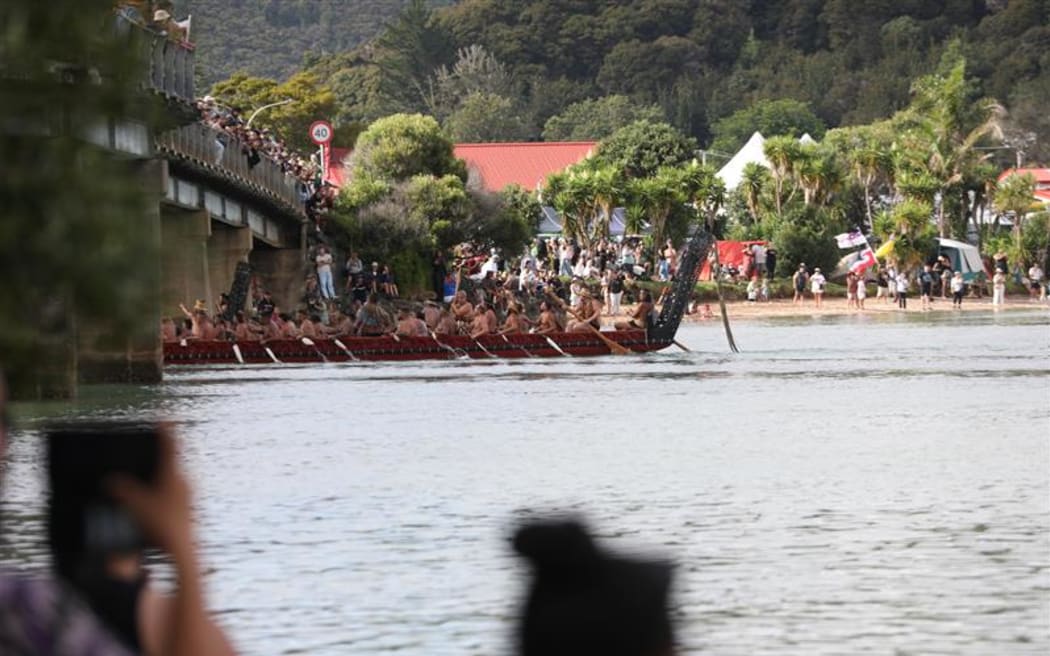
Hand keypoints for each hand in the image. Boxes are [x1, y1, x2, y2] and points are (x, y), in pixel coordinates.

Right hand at [107, 426, 194, 559]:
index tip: (163, 416)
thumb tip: (111, 481)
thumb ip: (122, 490)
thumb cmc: (161, 525)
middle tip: (148, 446)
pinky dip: (160, 490)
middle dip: (158, 456)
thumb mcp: (135, 505)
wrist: (182, 551)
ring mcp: (188, 495)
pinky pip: (172, 492)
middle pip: (171, 461)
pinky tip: (149, 499)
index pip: (170, 446)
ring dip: (158, 475)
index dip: (165, 430)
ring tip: (144, 475)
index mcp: (174, 474)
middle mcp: (185, 481)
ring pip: (171, 478)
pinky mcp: (187, 508)